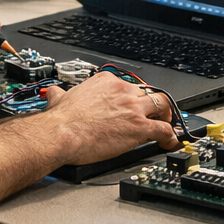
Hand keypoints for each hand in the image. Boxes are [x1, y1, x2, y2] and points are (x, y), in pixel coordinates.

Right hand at [41, 72, 178, 164]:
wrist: (62, 133)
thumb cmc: (61, 120)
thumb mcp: (60, 98)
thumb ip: (61, 94)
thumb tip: (54, 93)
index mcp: (106, 81)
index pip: (127, 85)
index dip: (132, 97)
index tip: (132, 104)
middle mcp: (122, 91)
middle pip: (147, 93)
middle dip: (153, 103)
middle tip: (155, 112)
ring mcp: (132, 108)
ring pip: (161, 106)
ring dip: (166, 115)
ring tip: (167, 123)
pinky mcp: (139, 127)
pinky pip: (163, 129)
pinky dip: (169, 136)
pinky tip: (169, 142)